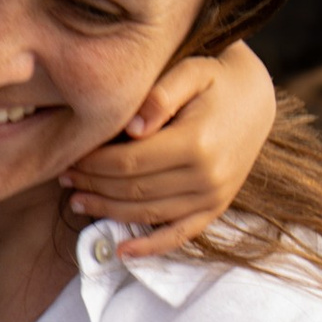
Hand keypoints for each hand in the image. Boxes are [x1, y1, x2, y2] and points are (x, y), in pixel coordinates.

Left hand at [65, 39, 274, 260]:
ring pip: (148, 213)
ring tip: (78, 201)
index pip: (128, 162)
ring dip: (108, 212)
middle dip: (93, 185)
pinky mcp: (217, 207)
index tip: (70, 157)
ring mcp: (214, 196)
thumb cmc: (217, 77)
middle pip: (133, 189)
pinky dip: (151, 247)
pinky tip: (122, 250)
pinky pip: (180, 234)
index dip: (94, 164)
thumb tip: (130, 129)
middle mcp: (207, 177)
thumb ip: (159, 95)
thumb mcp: (191, 70)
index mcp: (196, 143)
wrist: (257, 96)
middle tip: (64, 178)